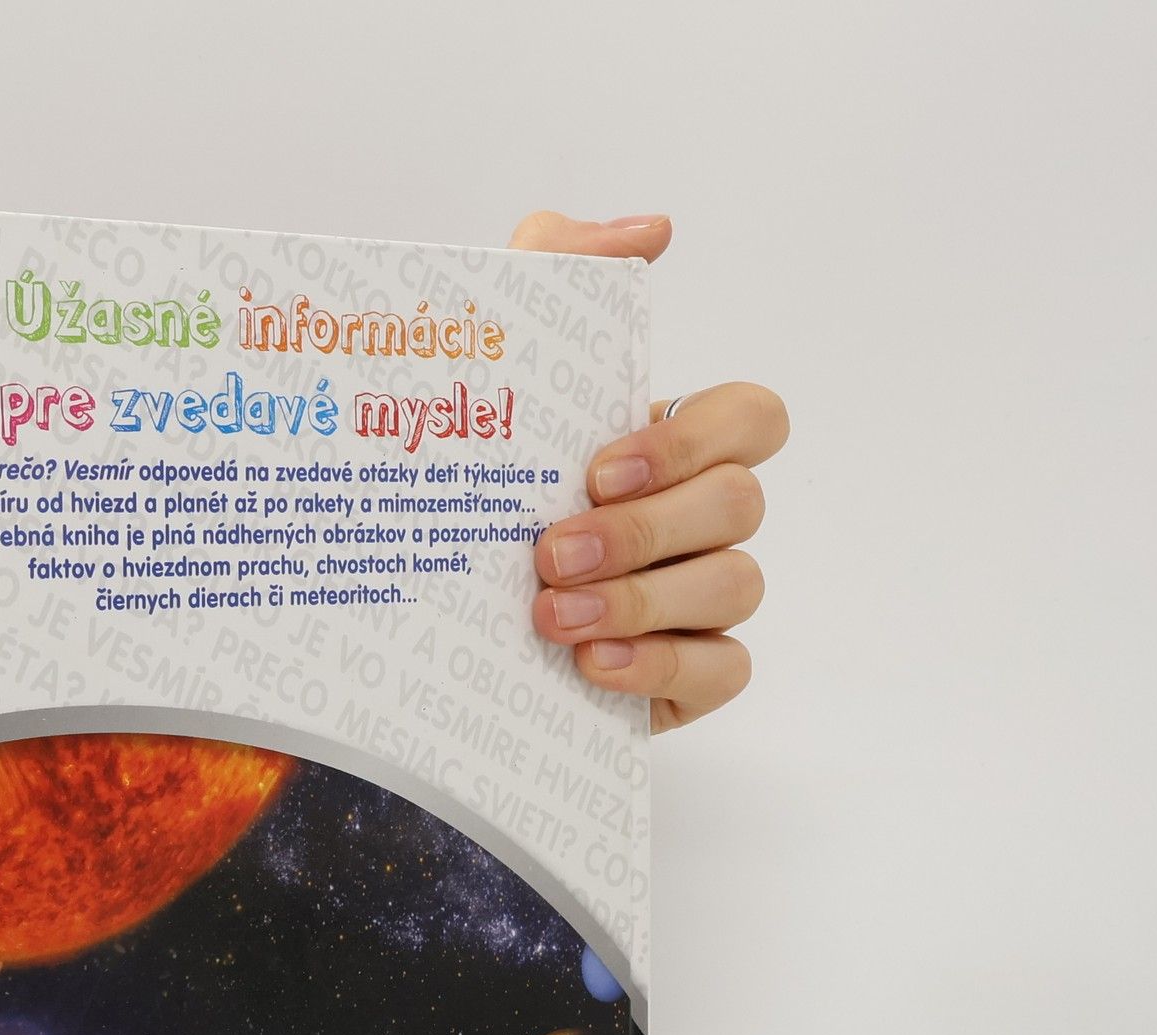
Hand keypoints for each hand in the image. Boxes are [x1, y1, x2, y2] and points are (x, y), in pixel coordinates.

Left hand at [510, 212, 788, 730]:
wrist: (405, 618)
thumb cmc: (463, 485)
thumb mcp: (487, 365)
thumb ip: (556, 267)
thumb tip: (653, 231)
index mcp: (670, 448)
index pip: (751, 418)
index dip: (693, 438)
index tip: (598, 465)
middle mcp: (698, 523)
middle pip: (740, 506)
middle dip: (647, 528)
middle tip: (549, 552)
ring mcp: (697, 604)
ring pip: (736, 586)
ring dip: (642, 599)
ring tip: (549, 616)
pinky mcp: (681, 680)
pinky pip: (721, 670)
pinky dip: (663, 665)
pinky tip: (590, 665)